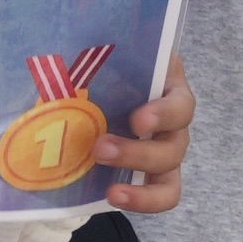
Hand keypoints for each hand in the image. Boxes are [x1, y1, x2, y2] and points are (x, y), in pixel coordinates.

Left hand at [95, 56, 193, 215]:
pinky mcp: (151, 175)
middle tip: (100, 149)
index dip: (163, 114)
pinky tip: (113, 197)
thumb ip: (94, 48)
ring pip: (169, 178)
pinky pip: (157, 195)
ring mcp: (164, 152)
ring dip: (141, 186)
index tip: (136, 120)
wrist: (97, 86)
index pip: (180, 104)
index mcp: (168, 88)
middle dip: (138, 153)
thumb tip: (62, 40)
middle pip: (174, 147)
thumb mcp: (104, 50)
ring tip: (111, 189)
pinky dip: (139, 200)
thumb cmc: (106, 65)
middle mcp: (172, 124)